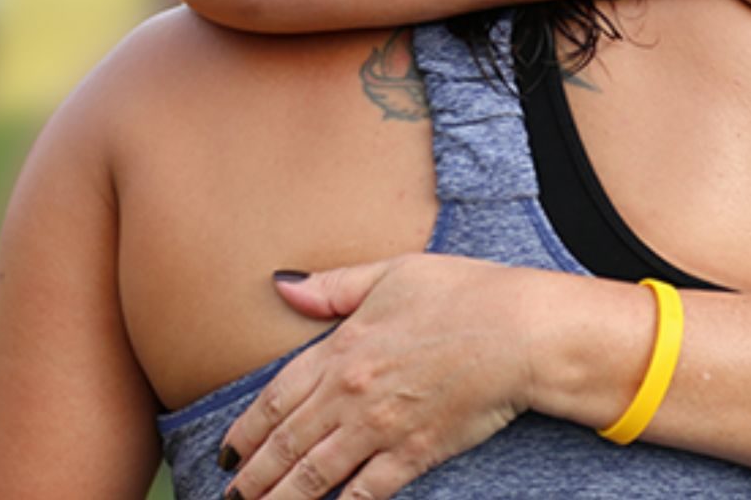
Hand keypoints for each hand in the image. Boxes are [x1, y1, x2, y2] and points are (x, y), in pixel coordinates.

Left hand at [218, 254, 537, 499]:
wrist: (521, 331)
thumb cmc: (464, 293)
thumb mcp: (392, 273)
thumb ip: (333, 286)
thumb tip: (282, 286)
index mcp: (342, 348)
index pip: (277, 398)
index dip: (247, 430)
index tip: (229, 452)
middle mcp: (351, 393)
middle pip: (287, 444)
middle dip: (254, 477)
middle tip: (232, 497)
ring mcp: (381, 427)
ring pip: (315, 474)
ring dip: (281, 499)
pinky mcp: (415, 453)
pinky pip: (365, 491)